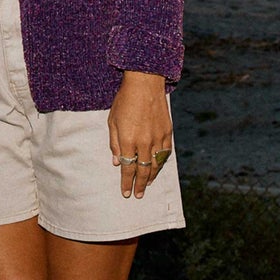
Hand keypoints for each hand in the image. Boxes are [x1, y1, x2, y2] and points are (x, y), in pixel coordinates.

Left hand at [109, 71, 172, 199]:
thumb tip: (116, 162)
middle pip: (143, 170)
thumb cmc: (124, 101)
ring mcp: (158, 138)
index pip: (127, 168)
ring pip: (156, 164)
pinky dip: (161, 163)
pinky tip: (157, 168)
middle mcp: (144, 142)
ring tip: (147, 185)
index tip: (126, 192)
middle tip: (138, 195)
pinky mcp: (167, 132)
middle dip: (140, 185)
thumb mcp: (112, 121)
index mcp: (128, 140)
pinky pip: (165, 153)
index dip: (126, 182)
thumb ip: (114, 143)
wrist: (145, 84)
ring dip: (152, 177)